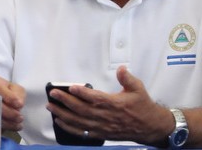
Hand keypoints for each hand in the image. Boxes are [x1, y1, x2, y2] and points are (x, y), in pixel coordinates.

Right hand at [0, 76, 25, 131]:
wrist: (0, 99)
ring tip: (17, 123)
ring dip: (6, 122)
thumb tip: (18, 104)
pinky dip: (2, 128)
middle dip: (8, 112)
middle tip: (20, 117)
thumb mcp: (16, 89)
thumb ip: (18, 94)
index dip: (9, 97)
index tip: (20, 105)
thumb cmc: (8, 92)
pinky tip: (12, 127)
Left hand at [47, 65, 169, 144]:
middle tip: (53, 94)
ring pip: (79, 121)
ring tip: (51, 107)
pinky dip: (69, 127)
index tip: (71, 87)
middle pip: (82, 109)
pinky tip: (60, 121)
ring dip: (63, 114)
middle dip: (66, 102)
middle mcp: (107, 116)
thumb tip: (121, 68)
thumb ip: (127, 78)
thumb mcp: (138, 89)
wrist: (150, 127)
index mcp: (115, 104)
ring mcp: (103, 126)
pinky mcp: (101, 133)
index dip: (82, 93)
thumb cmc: (143, 107)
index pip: (95, 98)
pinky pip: (82, 132)